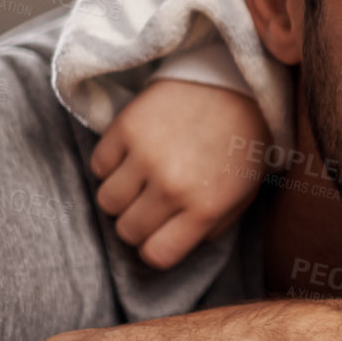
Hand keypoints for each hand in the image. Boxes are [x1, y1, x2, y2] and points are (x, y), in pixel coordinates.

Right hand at [91, 78, 268, 269]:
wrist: (235, 85)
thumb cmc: (241, 145)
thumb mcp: (243, 193)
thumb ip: (212, 226)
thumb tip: (176, 246)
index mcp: (206, 206)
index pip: (156, 255)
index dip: (155, 248)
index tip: (160, 234)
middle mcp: (173, 185)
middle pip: (127, 231)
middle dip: (137, 223)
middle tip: (153, 203)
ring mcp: (146, 155)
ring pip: (106, 202)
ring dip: (121, 196)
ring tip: (143, 178)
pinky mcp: (126, 127)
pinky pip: (98, 166)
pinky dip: (111, 164)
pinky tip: (135, 153)